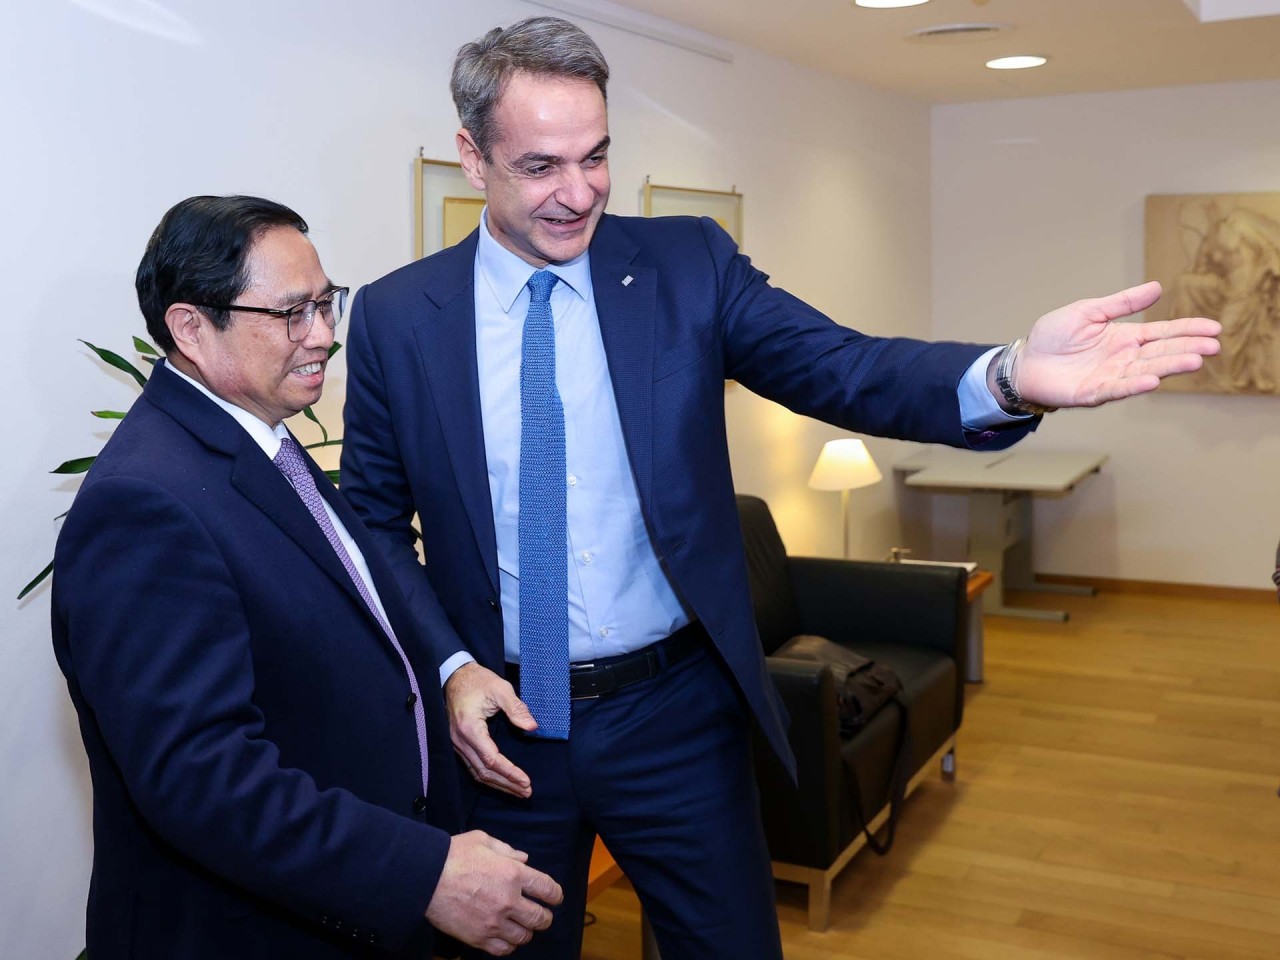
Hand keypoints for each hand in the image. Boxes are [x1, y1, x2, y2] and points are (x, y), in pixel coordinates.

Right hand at [426, 830, 562, 955]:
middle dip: (544, 917)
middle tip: (541, 915)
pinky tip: (505, 937)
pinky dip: (508, 945)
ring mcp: (494, 922)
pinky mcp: (478, 938)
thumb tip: (524, 859)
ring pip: (524, 936)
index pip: (548, 890)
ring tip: (521, 926)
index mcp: (513, 874)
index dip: (556, 895)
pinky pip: (503, 949)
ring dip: (526, 931)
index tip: (554, 897)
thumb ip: (507, 850)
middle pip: (540, 918)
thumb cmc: (453, 855)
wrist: (425, 878)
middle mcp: (509, 900)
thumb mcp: (483, 840)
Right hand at [444, 662, 536, 796]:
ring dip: (498, 784)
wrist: (455, 676)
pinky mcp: (458, 744)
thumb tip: (532, 727)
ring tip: (518, 790)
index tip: (526, 781)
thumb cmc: (477, 681)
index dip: (510, 772)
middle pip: (484, 771)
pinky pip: (473, 766)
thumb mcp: (500, 688)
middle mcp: (460, 741)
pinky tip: (501, 780)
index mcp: (470, 728)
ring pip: (477, 773)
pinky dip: (488, 776)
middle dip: (507, 784)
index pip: (491, 759)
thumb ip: (516, 708)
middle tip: (526, 791)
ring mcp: (457, 744)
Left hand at [1012, 280, 1220, 408]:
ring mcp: (1110, 376)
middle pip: (1161, 353)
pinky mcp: (1092, 393)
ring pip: (1146, 371)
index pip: (1162, 333)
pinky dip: (1134, 385)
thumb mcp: (1088, 311)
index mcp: (1125, 338)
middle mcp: (1123, 358)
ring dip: (1170, 367)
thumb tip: (1157, 287)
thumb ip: (1121, 303)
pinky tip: (1153, 380)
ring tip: (1194, 360)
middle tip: (1213, 346)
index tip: (1214, 328)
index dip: (1187, 330)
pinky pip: (1117, 389)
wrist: (1024, 362)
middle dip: (1187, 349)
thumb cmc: (1053, 337)